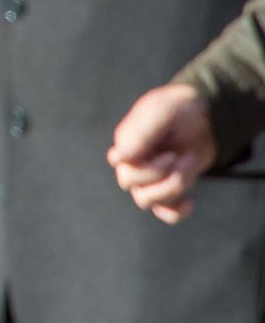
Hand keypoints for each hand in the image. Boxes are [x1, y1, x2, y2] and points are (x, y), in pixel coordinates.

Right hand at [108, 83, 215, 223]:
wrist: (203, 116)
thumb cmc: (177, 109)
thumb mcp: (160, 112)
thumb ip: (139, 133)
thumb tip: (119, 159)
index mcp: (126, 144)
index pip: (122, 168)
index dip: (147, 168)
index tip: (169, 153)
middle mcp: (132, 163)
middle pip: (132, 186)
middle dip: (163, 175)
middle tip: (179, 156)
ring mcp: (149, 178)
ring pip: (146, 200)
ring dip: (173, 187)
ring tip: (187, 165)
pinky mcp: (168, 189)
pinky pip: (164, 213)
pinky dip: (176, 212)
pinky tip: (189, 201)